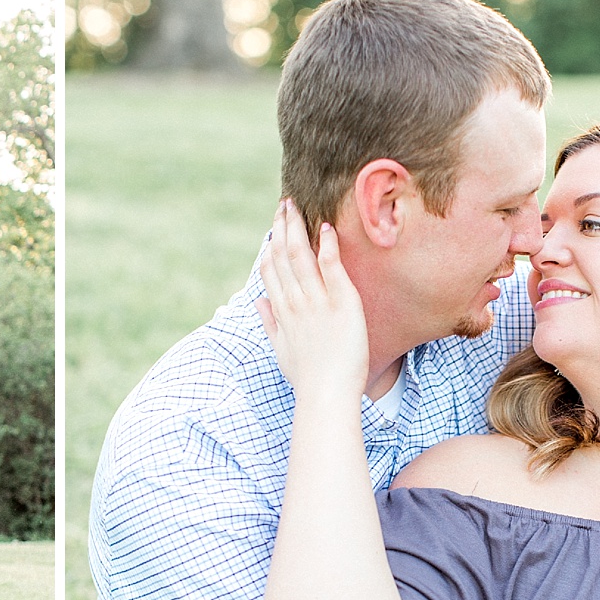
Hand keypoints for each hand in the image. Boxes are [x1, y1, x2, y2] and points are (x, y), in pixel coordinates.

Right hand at [254, 200, 368, 401]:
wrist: (326, 395)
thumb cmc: (307, 379)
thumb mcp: (282, 351)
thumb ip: (270, 324)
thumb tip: (258, 303)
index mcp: (282, 313)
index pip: (270, 271)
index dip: (270, 247)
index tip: (273, 227)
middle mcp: (295, 302)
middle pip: (282, 256)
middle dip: (281, 227)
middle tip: (284, 203)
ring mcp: (316, 301)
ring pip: (301, 256)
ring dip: (297, 228)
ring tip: (296, 206)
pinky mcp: (341, 302)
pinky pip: (331, 267)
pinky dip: (326, 245)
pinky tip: (325, 228)